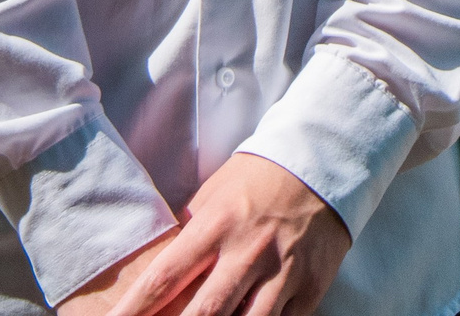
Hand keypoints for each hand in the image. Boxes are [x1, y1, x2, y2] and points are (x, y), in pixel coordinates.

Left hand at [76, 153, 350, 315]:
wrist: (325, 159)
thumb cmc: (259, 177)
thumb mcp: (214, 193)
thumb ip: (188, 233)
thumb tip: (159, 274)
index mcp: (217, 223)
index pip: (164, 277)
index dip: (133, 309)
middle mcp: (249, 250)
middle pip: (203, 313)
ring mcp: (283, 270)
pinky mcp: (311, 285)